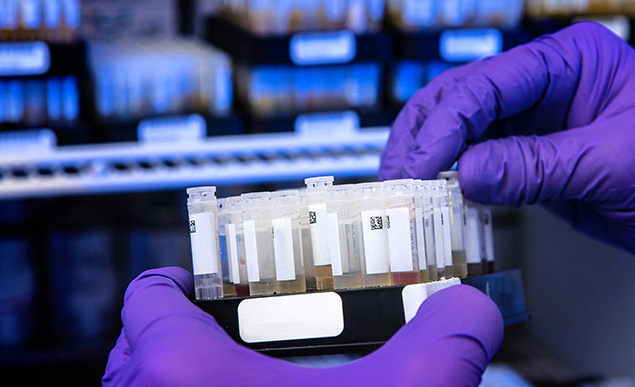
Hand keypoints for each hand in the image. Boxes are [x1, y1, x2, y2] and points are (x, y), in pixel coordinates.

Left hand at [103, 267, 503, 385]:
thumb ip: (447, 340)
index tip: (202, 283)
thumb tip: (473, 311)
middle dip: (180, 334)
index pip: (149, 296)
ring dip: (178, 384)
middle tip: (231, 331)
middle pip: (138, 349)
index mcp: (184, 374)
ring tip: (241, 384)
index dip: (177, 280)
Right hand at [380, 22, 634, 281]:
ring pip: (464, 130)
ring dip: (432, 158)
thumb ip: (537, 166)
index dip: (446, 125)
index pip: (488, 84)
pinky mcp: (533, 154)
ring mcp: (537, 119)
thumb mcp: (614, 165)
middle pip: (463, 98)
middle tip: (398, 177)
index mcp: (571, 61)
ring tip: (405, 188)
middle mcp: (546, 83)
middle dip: (425, 136)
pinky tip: (437, 198)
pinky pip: (482, 162)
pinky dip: (456, 180)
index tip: (419, 164)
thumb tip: (468, 173)